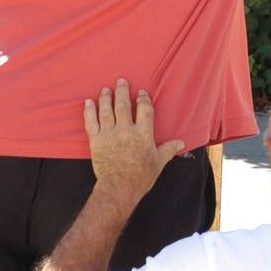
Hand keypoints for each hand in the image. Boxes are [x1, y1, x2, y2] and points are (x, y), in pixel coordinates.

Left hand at [84, 79, 184, 209]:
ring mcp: (110, 135)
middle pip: (123, 105)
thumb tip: (181, 143)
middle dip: (122, 91)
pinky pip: (91, 122)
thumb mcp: (159, 162)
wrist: (118, 188)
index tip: (141, 93)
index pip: (144, 110)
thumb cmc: (141, 176)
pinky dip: (89, 111)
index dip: (143, 99)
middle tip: (121, 81)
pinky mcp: (96, 141)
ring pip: (107, 111)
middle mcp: (126, 130)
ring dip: (106, 98)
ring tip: (106, 89)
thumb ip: (169, 149)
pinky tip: (88, 102)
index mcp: (143, 134)